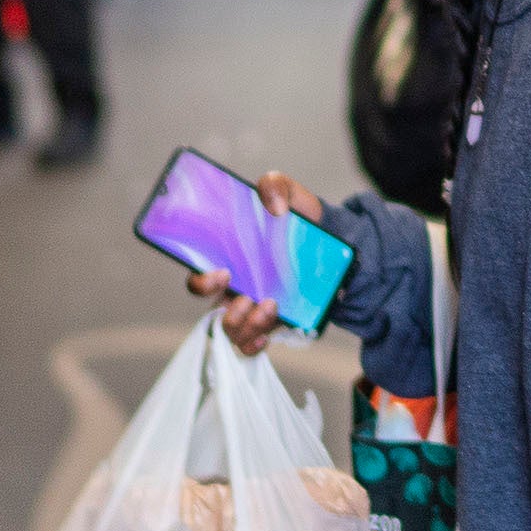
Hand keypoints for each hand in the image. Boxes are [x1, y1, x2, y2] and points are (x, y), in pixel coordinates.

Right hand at [189, 171, 324, 353]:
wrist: (332, 239)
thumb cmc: (297, 217)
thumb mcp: (288, 192)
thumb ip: (274, 185)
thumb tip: (273, 206)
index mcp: (226, 259)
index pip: (199, 277)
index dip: (201, 281)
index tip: (221, 273)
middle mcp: (233, 287)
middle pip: (212, 311)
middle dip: (226, 312)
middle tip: (248, 298)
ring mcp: (251, 307)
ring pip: (233, 330)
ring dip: (247, 325)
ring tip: (271, 306)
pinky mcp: (272, 321)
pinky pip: (251, 344)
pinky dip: (253, 345)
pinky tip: (267, 337)